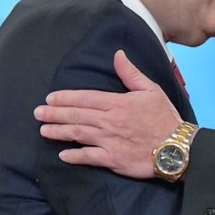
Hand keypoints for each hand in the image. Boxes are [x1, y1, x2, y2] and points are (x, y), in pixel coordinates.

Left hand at [33, 50, 180, 177]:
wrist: (177, 147)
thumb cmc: (165, 118)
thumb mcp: (151, 90)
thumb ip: (131, 73)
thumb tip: (118, 55)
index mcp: (118, 103)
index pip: (85, 98)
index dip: (65, 98)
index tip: (50, 98)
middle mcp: (110, 121)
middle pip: (76, 115)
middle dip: (54, 113)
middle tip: (37, 113)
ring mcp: (110, 141)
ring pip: (78, 134)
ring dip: (58, 132)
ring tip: (43, 130)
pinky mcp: (113, 159)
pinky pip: (89, 157)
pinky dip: (74, 156)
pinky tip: (62, 155)